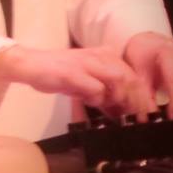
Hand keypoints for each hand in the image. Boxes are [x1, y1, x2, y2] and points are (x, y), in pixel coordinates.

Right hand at [0, 44, 156, 116]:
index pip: (133, 74)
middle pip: (131, 78)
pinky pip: (96, 89)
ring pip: (119, 80)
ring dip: (119, 99)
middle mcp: (99, 56)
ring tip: (114, 111)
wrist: (30, 64)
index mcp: (105, 55)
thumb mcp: (86, 79)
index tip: (142, 113)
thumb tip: (121, 110)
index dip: (141, 95)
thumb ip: (104, 91)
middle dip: (135, 101)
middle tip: (133, 118)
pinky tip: (90, 103)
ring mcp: (86, 63)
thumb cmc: (58, 73)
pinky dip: (98, 99)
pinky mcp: (73, 73)